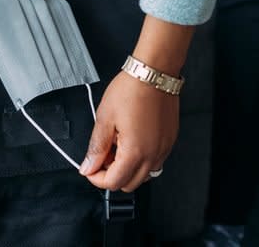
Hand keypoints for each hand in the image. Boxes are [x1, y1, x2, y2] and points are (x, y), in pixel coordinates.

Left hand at [79, 71, 179, 192]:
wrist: (153, 73)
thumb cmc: (131, 90)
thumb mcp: (105, 119)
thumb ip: (96, 148)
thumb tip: (89, 166)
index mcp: (135, 152)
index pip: (113, 182)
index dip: (96, 178)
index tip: (90, 168)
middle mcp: (153, 154)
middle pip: (129, 184)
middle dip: (112, 175)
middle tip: (103, 155)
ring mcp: (164, 148)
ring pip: (144, 175)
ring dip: (128, 168)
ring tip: (117, 146)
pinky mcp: (169, 141)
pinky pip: (155, 161)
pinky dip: (141, 159)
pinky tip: (132, 140)